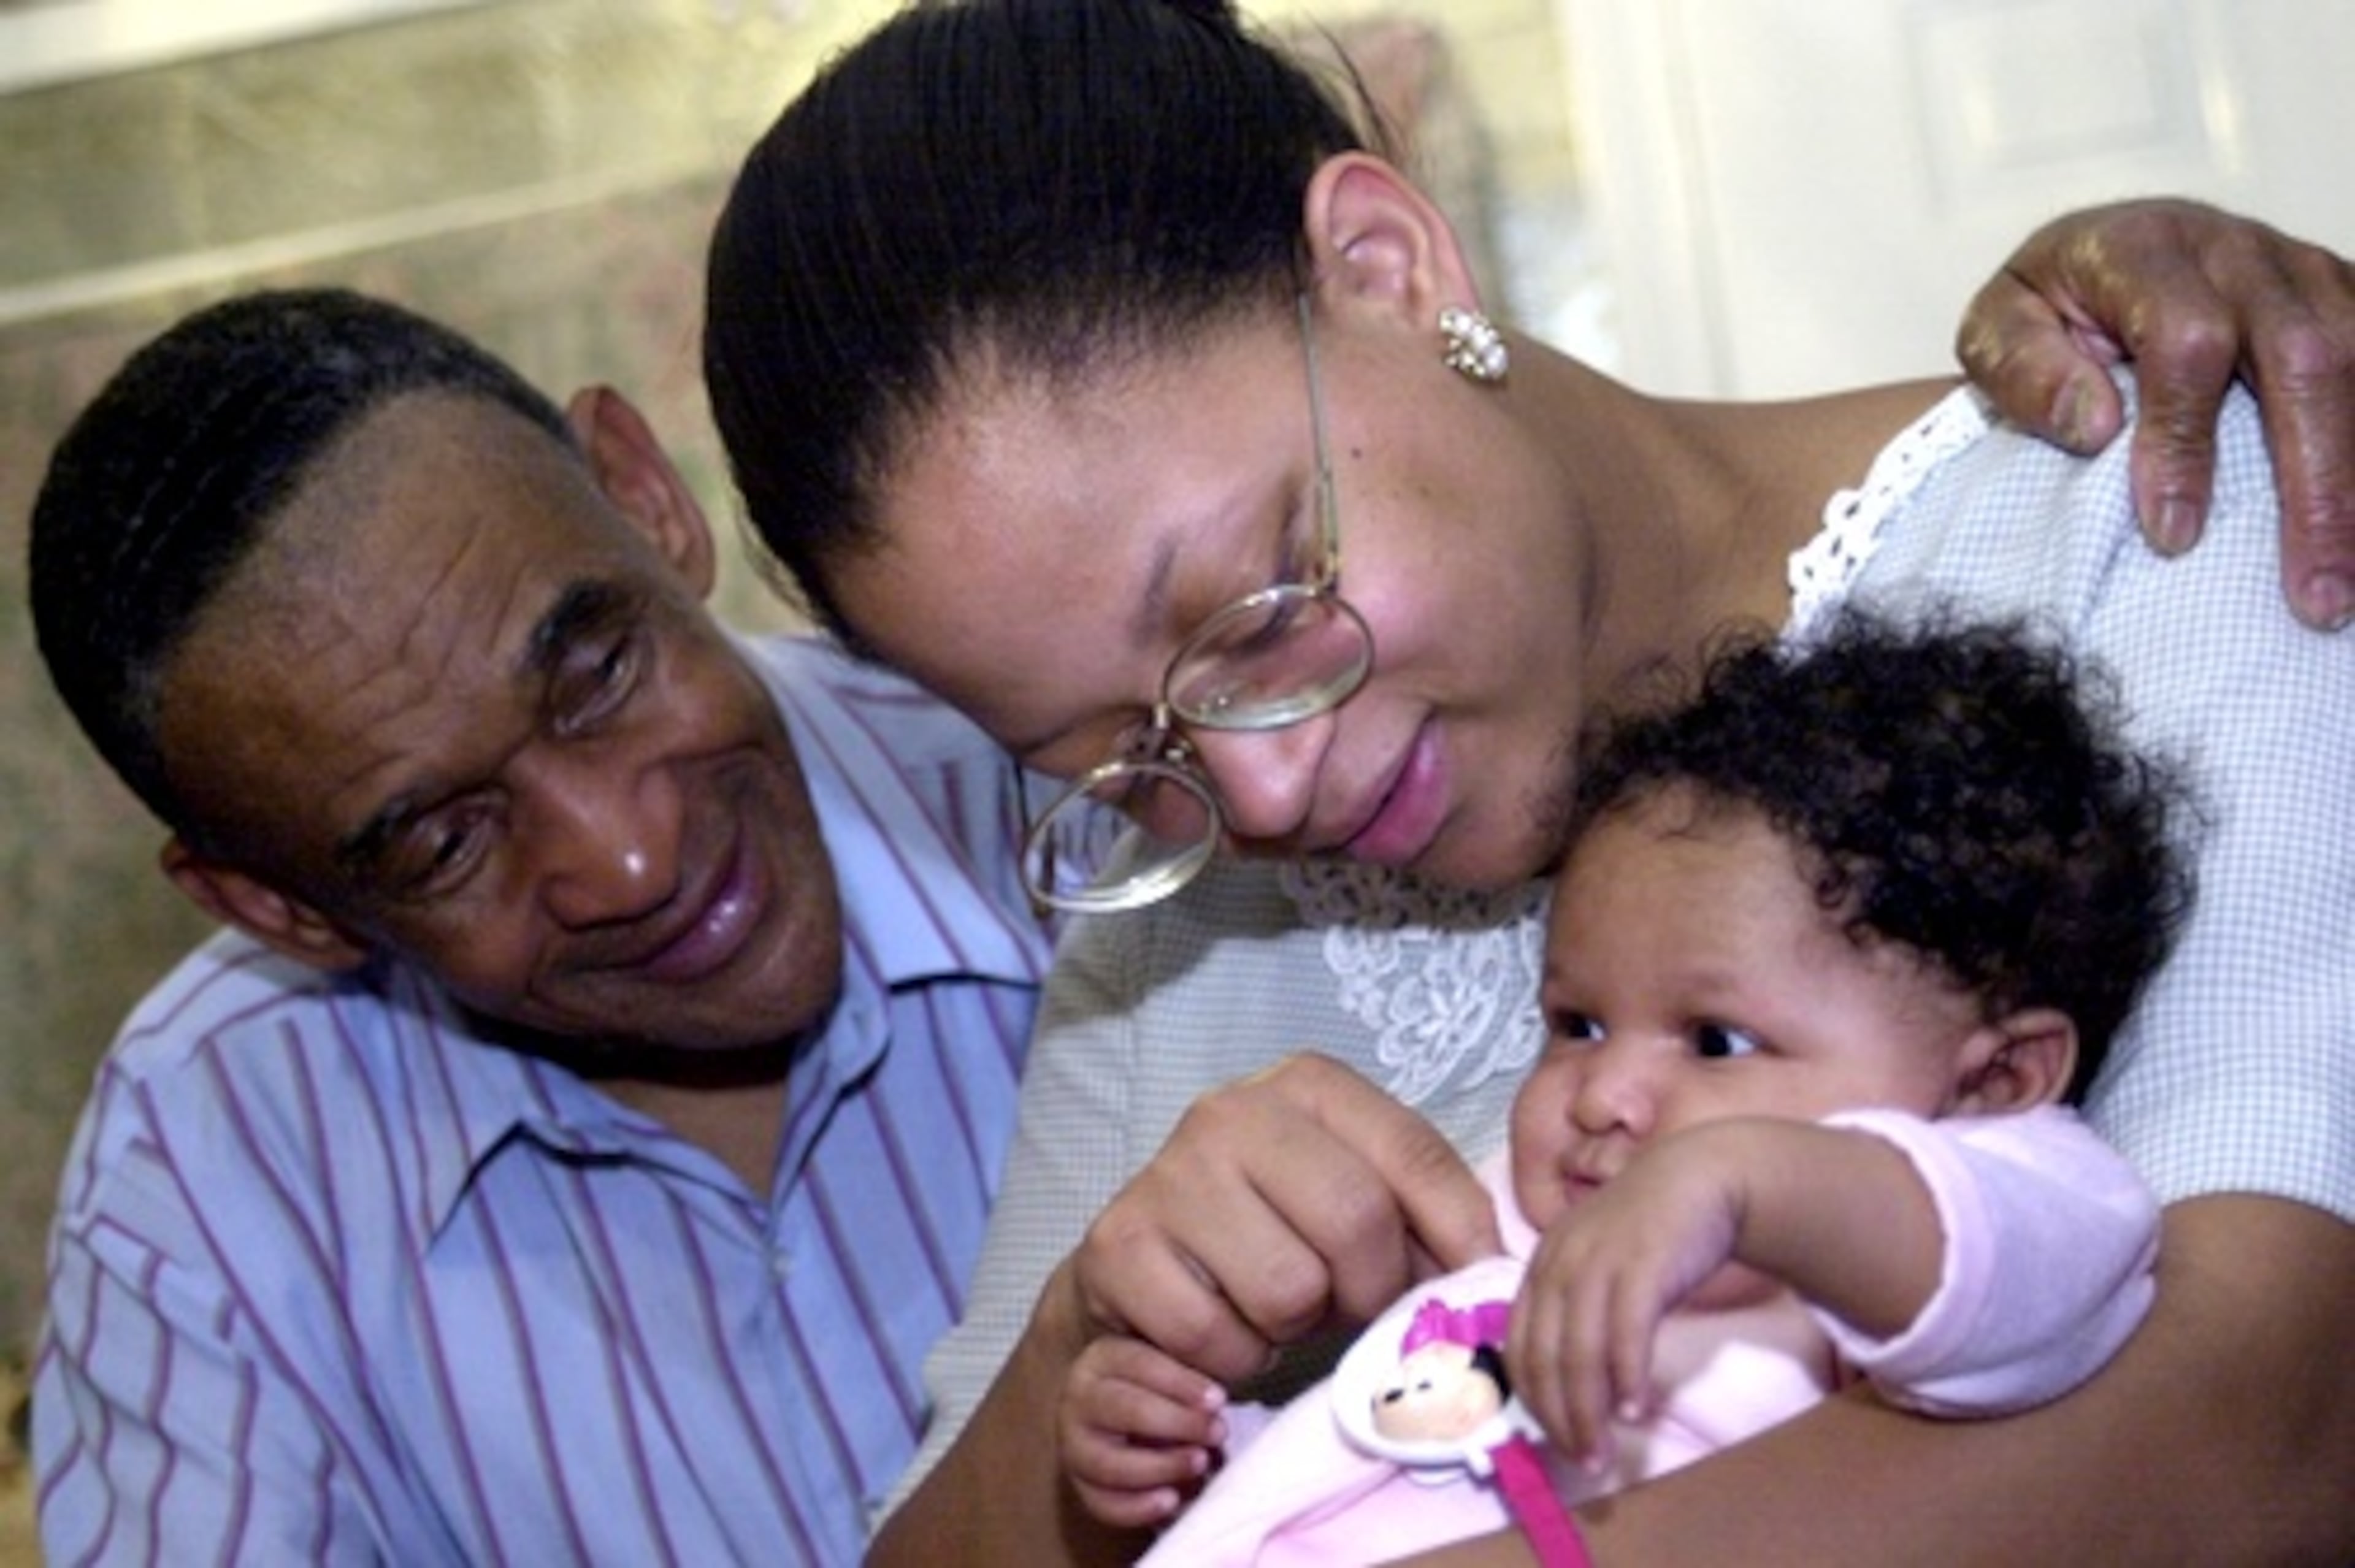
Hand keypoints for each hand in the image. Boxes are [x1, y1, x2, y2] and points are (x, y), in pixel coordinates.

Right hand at [1060, 1336, 1226, 1529]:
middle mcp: (1081, 1398)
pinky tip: (1172, 1500)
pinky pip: (1103, 1504)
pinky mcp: (1082, 1486)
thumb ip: (1190, 1371)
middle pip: (1123, 1409)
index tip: (1218, 1400)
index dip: (1180, 1383)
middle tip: (1218, 1431)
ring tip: (1200, 1463)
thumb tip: (1216, 1402)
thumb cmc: (1164, 1388)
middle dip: (1175, 1422)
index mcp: (1104, 1357)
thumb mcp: (1174, 1364)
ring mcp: (1075, 1445)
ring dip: (1160, 1466)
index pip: (1139, 1364)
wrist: (1136, 1420)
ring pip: (1107, 1462)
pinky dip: (1138, 1507)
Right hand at [1064, 1053, 1500, 1388]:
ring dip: (1294, 1326)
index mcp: (1309, 1084)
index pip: (1415, 1155)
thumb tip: (1498, 1274)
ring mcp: (1169, 1172)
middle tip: (1349, 1306)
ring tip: (1273, 1305)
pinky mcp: (1119, 1244)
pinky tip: (1221, 1324)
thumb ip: (1427, 1220)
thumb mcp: (1360, 1206)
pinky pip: (1215, 1333)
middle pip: (1355, 1219)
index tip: (1472, 1287)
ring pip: (1287, 1286)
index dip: (1459, 1236)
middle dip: (1370, 1290)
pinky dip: (1232, 1356)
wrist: (1147, 1271)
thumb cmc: (1277, 1235)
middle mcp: (1231, 1109)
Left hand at [1505, 1128, 1751, 1468]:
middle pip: (1544, 1356)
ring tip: (1605, 1454)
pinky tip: (1635, 1411)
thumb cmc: (1651, 1231)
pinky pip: (1626, 1333)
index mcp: (1541, 1266)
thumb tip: (1572, 1389)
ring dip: (1589, 1412)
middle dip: (1559, 1418)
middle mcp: (1559, 1263)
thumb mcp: (1599, 1266)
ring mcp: (1598, 1261)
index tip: (1554, 1441)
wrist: (1704, 1175)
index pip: (1518, 1346)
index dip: (1533, 1400)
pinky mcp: (1641, 1264)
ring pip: (1579, 1353)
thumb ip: (1578, 1313)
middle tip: (1582, 1463)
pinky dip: (1626, 1378)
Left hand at [1957, 198, 2354, 629]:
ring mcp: (2304, 272)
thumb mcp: (1996, 329)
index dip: (2184, 441)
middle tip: (2312, 595)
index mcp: (2148, 251)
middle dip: (2315, 485)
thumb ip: (2025, 371)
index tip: (2171, 534)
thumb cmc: (2048, 310)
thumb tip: (2094, 427)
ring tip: (2341, 587)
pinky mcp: (2341, 297)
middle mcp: (2241, 253)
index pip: (2188, 342)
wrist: (2103, 256)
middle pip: (2305, 357)